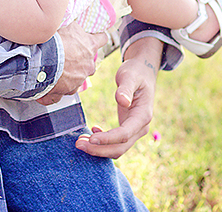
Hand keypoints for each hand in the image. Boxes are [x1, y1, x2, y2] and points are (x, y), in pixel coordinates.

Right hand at [37, 21, 106, 105]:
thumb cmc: (55, 41)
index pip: (102, 39)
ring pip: (77, 76)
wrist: (42, 60)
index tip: (96, 37)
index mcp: (90, 46)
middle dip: (81, 60)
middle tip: (67, 55)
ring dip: (69, 73)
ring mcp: (79, 79)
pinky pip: (63, 91)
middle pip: (90, 62)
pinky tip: (48, 85)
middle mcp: (88, 64)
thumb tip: (75, 24)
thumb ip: (74, 27)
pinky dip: (57, 89)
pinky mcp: (67, 90)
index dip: (99, 37)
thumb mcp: (68, 25)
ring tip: (55, 69)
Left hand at [76, 37, 161, 158]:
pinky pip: (116, 143)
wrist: (143, 72)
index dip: (107, 139)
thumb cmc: (135, 72)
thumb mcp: (129, 76)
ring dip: (99, 149)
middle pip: (120, 147)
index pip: (124, 134)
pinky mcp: (128, 129)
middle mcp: (141, 127)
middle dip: (99, 149)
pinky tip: (92, 131)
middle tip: (78, 144)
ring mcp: (135, 130)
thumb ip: (126, 88)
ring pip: (117, 149)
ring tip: (80, 142)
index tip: (91, 139)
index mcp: (143, 116)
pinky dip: (103, 143)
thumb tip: (123, 102)